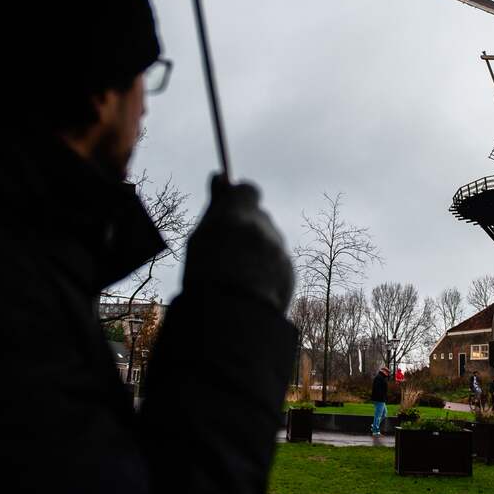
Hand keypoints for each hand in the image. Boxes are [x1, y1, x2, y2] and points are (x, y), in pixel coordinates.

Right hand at [181, 174, 293, 312]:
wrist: (233, 317)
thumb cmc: (207, 275)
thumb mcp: (202, 236)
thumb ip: (216, 206)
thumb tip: (220, 176)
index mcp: (239, 215)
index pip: (248, 190)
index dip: (240, 198)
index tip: (231, 206)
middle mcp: (264, 228)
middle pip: (259, 218)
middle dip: (248, 228)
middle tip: (229, 248)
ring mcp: (279, 250)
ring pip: (269, 242)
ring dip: (258, 251)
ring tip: (238, 274)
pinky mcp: (291, 271)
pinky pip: (278, 263)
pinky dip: (267, 270)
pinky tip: (252, 287)